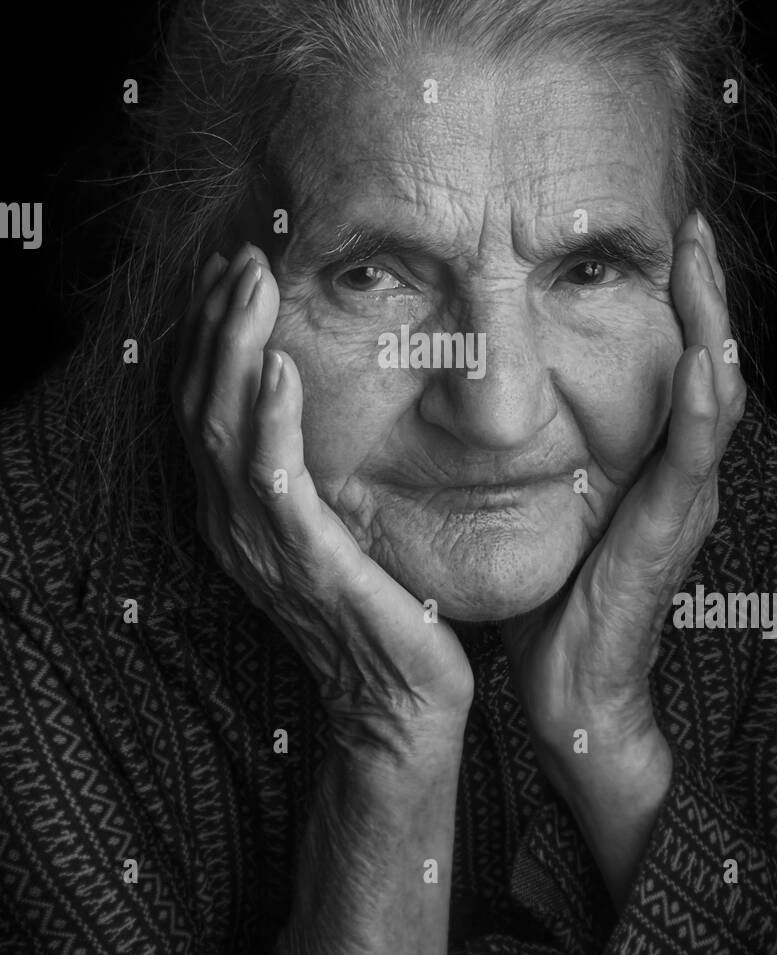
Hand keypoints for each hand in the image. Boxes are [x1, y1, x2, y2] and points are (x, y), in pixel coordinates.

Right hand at [172, 244, 473, 762]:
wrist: (398, 701)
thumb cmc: (379, 607)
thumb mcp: (338, 524)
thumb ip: (317, 468)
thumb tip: (330, 399)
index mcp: (237, 510)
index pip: (204, 404)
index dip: (209, 334)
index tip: (231, 270)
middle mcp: (232, 522)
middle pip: (200, 402)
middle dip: (215, 322)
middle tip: (239, 253)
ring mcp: (261, 544)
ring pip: (222, 427)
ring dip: (233, 347)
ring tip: (249, 282)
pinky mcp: (305, 561)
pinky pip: (273, 480)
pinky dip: (268, 419)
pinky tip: (278, 366)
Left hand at [501, 210, 746, 761]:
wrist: (570, 692)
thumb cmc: (553, 603)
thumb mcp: (546, 508)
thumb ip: (541, 455)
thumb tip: (483, 400)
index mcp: (652, 465)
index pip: (677, 365)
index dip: (678, 303)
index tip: (666, 238)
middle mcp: (677, 475)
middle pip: (709, 365)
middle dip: (704, 293)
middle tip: (695, 226)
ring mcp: (680, 502)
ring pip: (717, 397)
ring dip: (713, 327)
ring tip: (703, 263)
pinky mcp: (666, 532)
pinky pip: (692, 460)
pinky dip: (702, 406)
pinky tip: (701, 357)